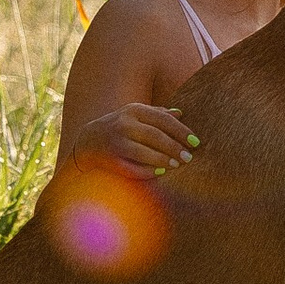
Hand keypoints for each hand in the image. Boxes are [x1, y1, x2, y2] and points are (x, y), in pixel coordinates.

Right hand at [76, 100, 197, 177]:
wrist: (88, 140)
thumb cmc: (120, 126)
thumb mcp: (136, 114)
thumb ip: (158, 114)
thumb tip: (181, 113)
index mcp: (134, 110)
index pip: (163, 120)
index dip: (181, 131)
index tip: (196, 142)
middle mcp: (124, 124)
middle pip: (155, 136)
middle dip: (174, 148)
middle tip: (189, 157)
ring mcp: (116, 142)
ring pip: (143, 153)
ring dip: (163, 160)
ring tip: (177, 165)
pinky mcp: (110, 159)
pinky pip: (131, 168)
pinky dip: (147, 171)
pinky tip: (160, 172)